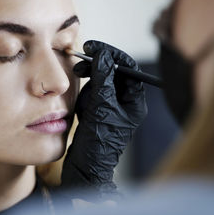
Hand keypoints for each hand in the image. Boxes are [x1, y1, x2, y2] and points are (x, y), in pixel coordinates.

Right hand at [61, 40, 147, 199]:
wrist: (86, 167)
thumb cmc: (98, 141)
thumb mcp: (101, 106)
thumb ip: (103, 78)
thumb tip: (103, 55)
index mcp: (134, 100)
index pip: (127, 66)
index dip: (110, 54)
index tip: (92, 47)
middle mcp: (126, 102)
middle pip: (113, 72)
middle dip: (96, 68)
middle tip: (79, 64)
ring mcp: (113, 107)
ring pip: (100, 82)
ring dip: (89, 86)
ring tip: (83, 101)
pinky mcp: (100, 112)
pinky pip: (92, 94)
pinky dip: (85, 97)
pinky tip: (81, 110)